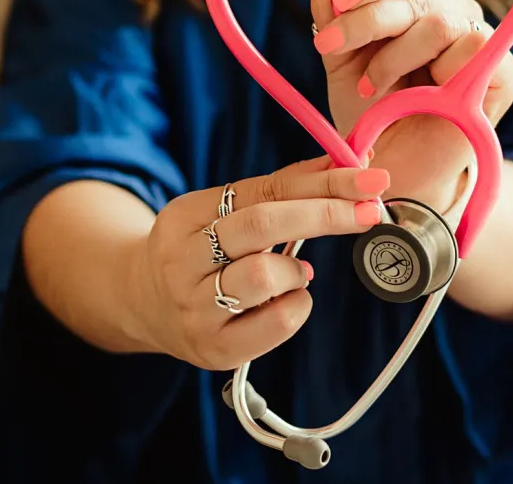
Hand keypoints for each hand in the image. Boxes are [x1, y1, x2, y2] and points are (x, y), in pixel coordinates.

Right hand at [128, 156, 391, 370]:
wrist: (142, 305)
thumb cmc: (202, 251)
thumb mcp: (224, 212)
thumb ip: (281, 189)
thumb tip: (347, 163)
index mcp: (184, 216)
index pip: (262, 190)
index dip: (321, 183)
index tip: (369, 178)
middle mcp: (181, 261)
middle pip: (260, 225)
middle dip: (325, 214)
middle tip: (370, 211)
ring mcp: (194, 309)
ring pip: (263, 276)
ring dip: (297, 270)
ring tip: (296, 272)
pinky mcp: (214, 349)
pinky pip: (275, 324)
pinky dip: (297, 306)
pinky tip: (289, 300)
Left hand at [308, 0, 512, 207]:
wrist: (393, 169)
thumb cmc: (370, 112)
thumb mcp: (339, 59)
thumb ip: (330, 9)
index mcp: (412, 0)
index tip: (336, 5)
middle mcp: (447, 9)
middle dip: (366, 20)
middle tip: (330, 48)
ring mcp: (477, 37)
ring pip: (439, 21)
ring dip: (396, 57)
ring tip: (372, 88)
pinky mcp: (503, 71)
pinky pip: (475, 48)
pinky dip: (438, 73)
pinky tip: (420, 97)